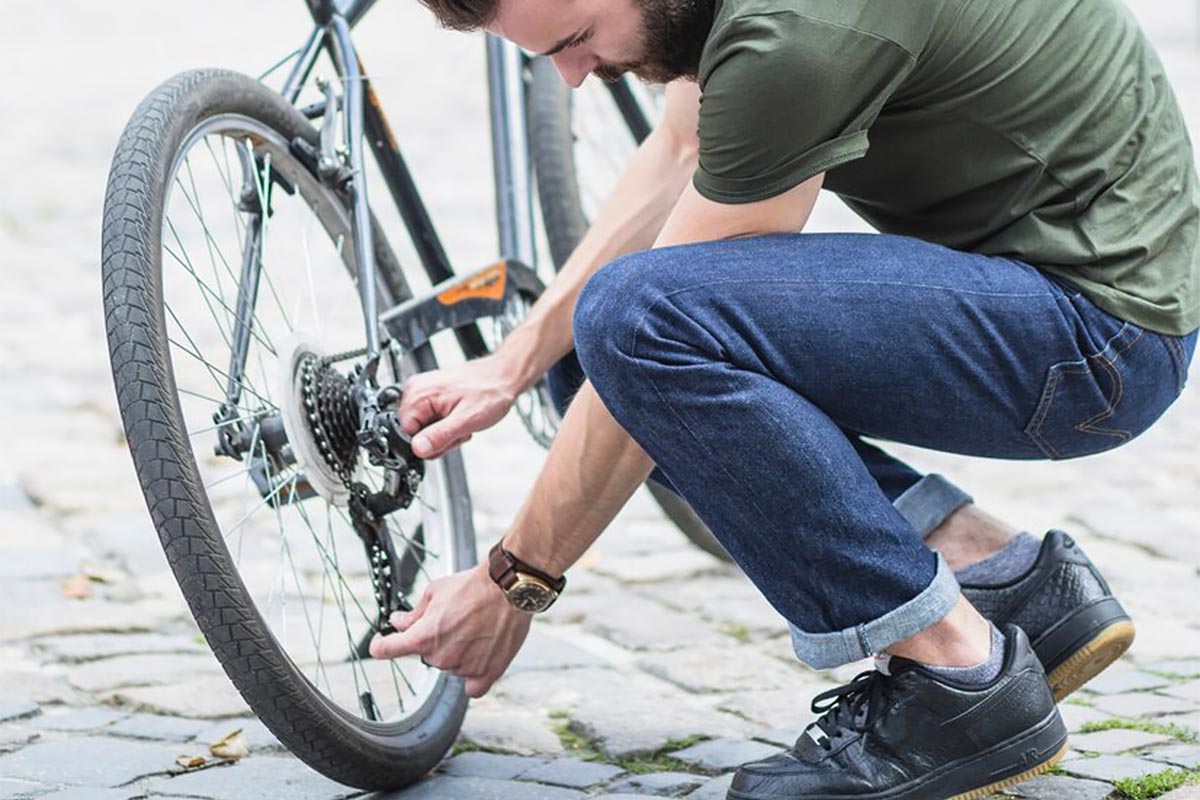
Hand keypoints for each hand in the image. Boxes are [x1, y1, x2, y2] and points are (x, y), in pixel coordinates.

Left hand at [368, 563, 531, 697]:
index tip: (383, 640)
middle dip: (432, 639)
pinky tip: (478, 658)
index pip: (384, 650)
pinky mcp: (487, 673)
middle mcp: (440, 657)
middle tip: (453, 619)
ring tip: (475, 628)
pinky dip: (473, 675)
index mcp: (422, 637)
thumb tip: (398, 623)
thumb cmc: (472, 586)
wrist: (509, 588)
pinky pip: (472, 687)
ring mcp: (464, 668)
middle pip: (425, 655)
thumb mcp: (434, 591)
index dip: (380, 644)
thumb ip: (413, 613)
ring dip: (456, 653)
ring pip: (450, 666)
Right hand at [398, 352, 523, 458]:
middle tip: (459, 429)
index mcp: (418, 394)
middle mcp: (416, 390)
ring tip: (461, 422)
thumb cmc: (490, 391)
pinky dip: (446, 425)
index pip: (405, 434)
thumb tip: (417, 449)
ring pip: (424, 429)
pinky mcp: (432, 396)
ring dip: (444, 433)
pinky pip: (431, 421)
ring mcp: (423, 392)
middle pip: (414, 433)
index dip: (428, 443)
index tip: (447, 438)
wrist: (503, 377)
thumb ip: (439, 436)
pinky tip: (459, 418)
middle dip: (438, 439)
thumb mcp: (466, 420)